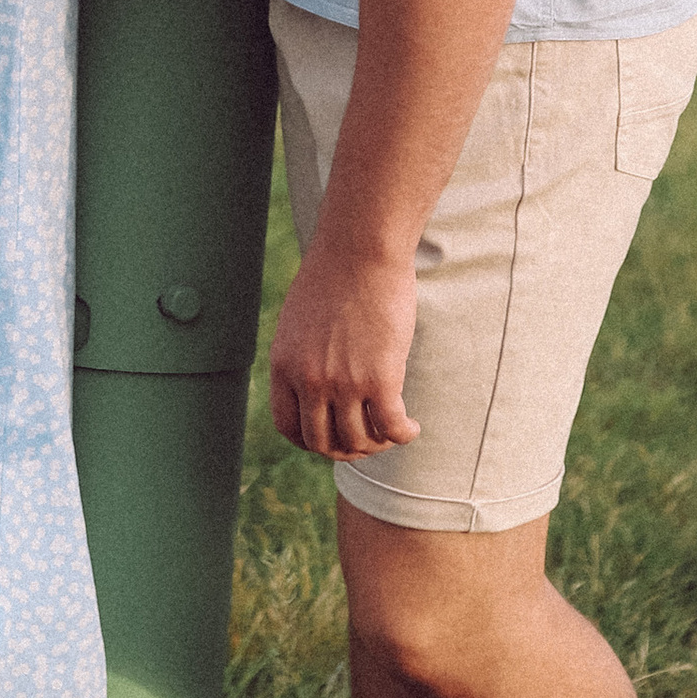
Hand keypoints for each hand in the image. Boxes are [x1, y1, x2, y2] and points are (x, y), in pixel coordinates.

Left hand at [268, 242, 420, 459]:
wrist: (361, 247)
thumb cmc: (336, 273)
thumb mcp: (300, 319)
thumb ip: (302, 355)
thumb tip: (317, 383)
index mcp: (284, 365)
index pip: (289, 428)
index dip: (311, 442)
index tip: (332, 437)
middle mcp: (309, 380)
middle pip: (323, 443)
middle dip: (347, 449)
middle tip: (368, 440)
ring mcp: (343, 383)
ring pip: (359, 441)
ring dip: (378, 445)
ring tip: (393, 431)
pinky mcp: (380, 378)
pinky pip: (392, 427)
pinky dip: (403, 435)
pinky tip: (412, 428)